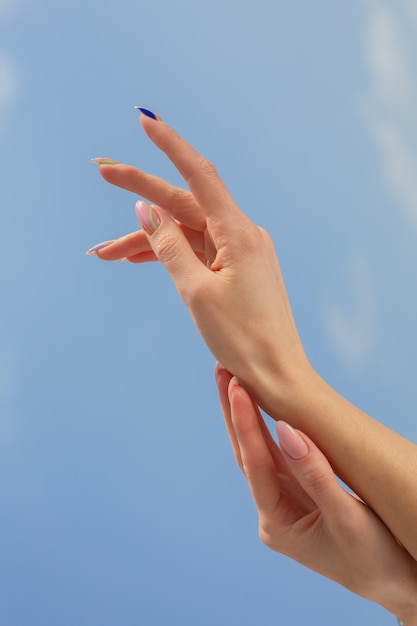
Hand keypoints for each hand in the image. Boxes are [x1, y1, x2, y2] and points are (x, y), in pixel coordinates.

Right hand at [91, 112, 309, 411]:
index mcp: (238, 232)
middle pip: (184, 203)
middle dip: (142, 193)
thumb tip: (148, 210)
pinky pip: (197, 251)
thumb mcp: (196, 291)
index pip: (198, 175)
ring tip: (105, 253)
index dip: (169, 145)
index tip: (144, 120)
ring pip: (186, 232)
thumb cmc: (242, 337)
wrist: (277, 374)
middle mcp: (241, 234)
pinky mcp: (236, 269)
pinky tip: (139, 259)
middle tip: (102, 172)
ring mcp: (239, 252)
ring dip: (147, 239)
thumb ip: (169, 247)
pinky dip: (170, 254)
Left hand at [215, 364, 416, 621]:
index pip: (254, 465)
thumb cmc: (374, 558)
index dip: (245, 424)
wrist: (396, 581)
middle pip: (247, 453)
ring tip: (235, 378)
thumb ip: (316, 475)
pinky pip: (281, 453)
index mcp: (277, 524)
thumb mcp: (346, 518)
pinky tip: (263, 404)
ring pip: (261, 450)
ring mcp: (287, 499)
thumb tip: (286, 429)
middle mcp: (275, 510)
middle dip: (234, 412)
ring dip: (248, 415)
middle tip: (223, 370)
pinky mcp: (302, 491)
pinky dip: (271, 427)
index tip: (237, 387)